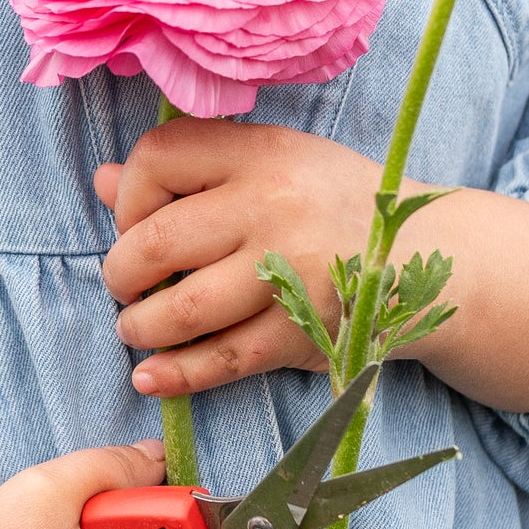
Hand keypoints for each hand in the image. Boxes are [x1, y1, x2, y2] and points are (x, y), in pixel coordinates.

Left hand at [95, 118, 384, 396]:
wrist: (424, 256)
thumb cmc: (328, 198)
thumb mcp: (268, 159)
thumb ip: (189, 167)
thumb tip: (104, 180)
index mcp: (260, 151)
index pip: (160, 157)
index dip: (129, 194)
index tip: (136, 219)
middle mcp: (272, 207)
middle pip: (159, 240)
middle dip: (121, 272)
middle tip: (124, 284)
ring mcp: (288, 274)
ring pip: (182, 309)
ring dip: (140, 326)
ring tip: (136, 327)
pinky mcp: (302, 334)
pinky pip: (221, 361)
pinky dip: (175, 375)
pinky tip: (151, 377)